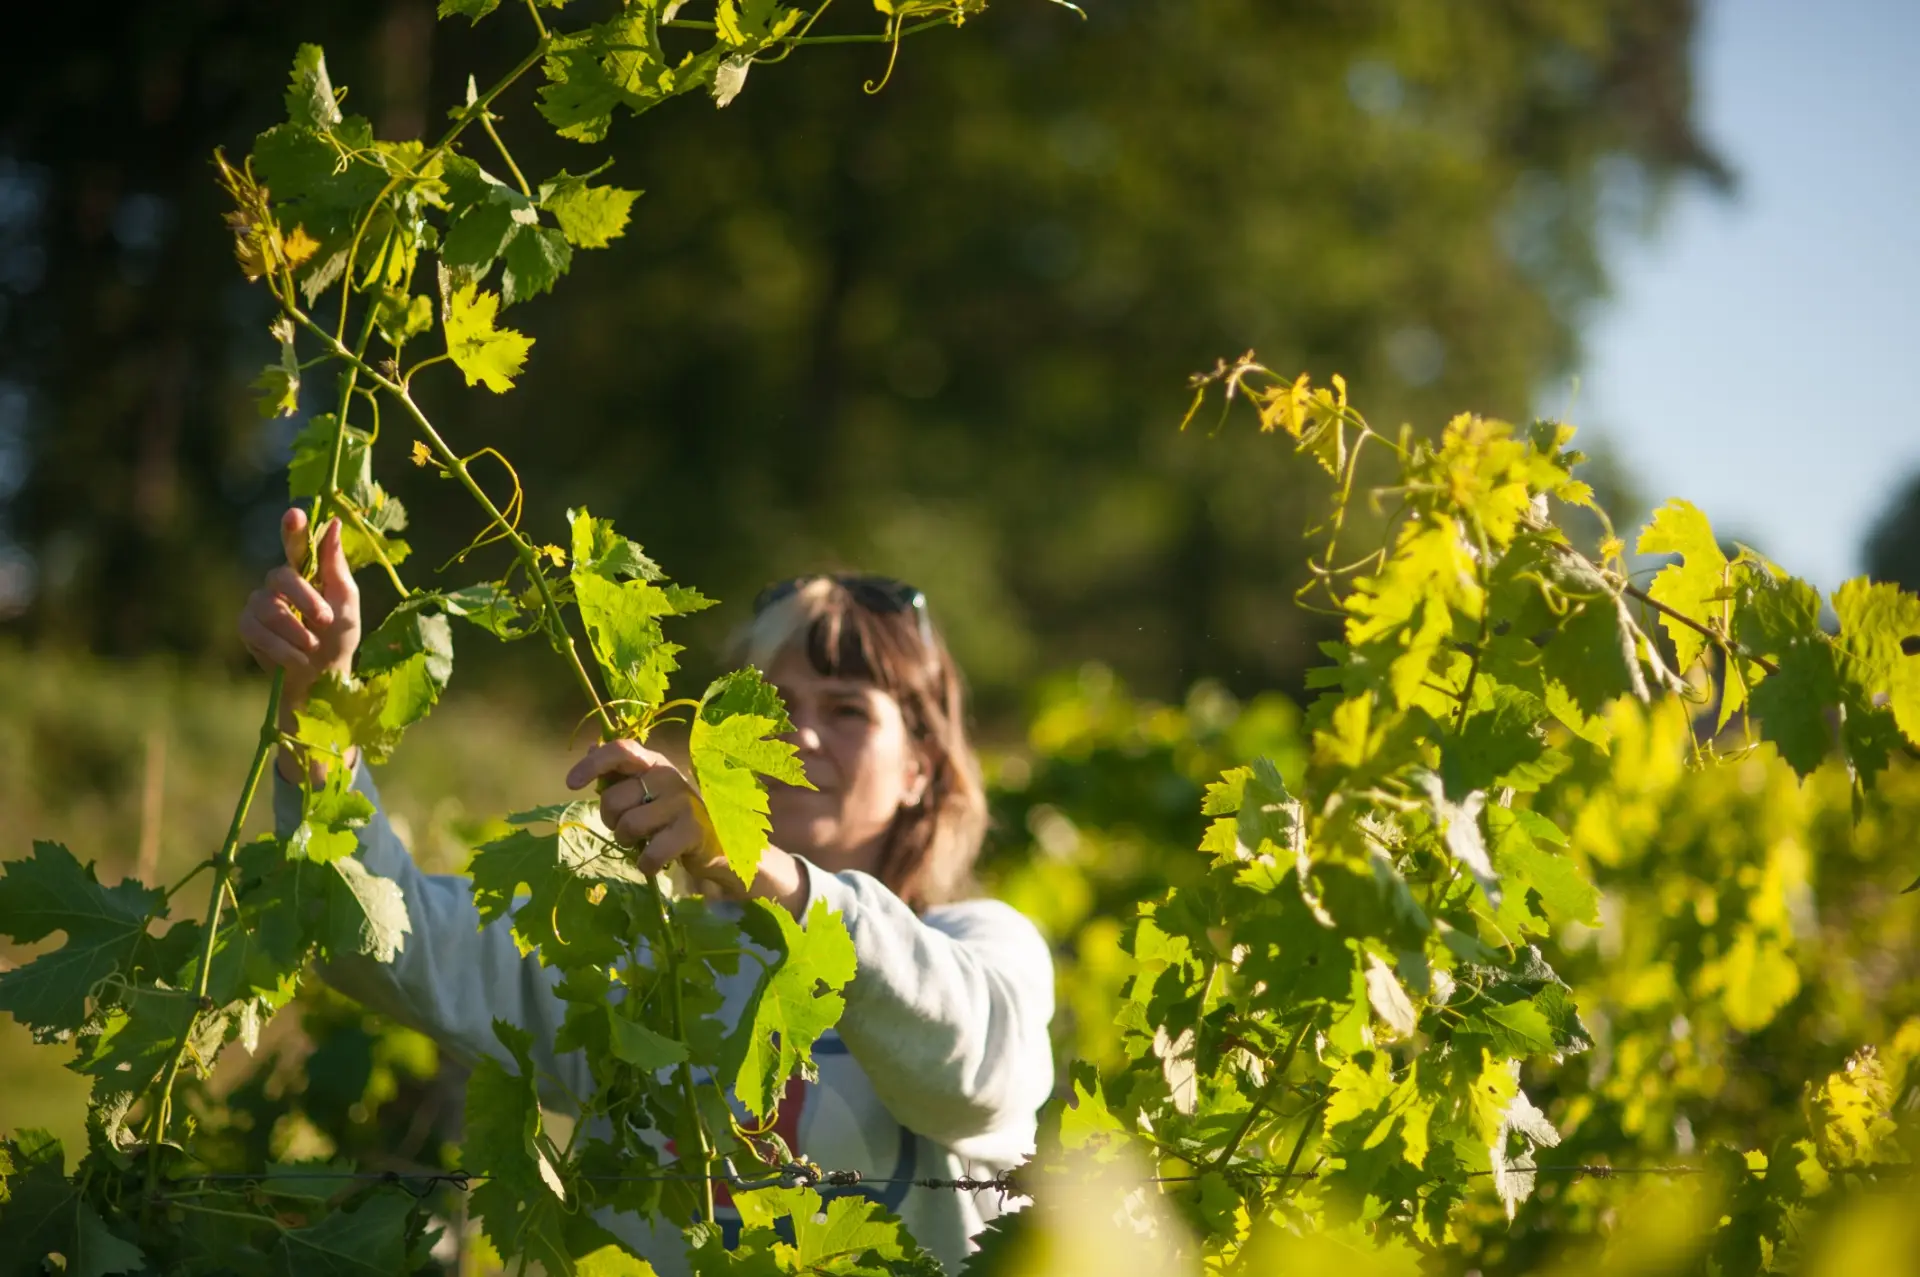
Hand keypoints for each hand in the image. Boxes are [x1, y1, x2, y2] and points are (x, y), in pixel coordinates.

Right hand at [237, 508, 361, 708]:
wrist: (323, 677)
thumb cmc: (339, 636)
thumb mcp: (345, 602)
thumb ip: (336, 566)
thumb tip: (333, 523)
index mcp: (305, 573)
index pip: (295, 544)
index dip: (292, 529)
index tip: (295, 514)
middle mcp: (278, 584)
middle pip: (281, 577)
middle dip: (306, 599)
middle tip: (326, 620)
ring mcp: (259, 604)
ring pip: (268, 607)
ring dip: (296, 631)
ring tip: (312, 647)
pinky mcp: (247, 627)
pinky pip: (255, 630)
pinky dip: (281, 648)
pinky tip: (296, 659)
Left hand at [566, 741, 806, 914]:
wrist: (721, 844)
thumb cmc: (673, 816)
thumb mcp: (647, 791)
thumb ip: (619, 775)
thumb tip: (587, 748)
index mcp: (654, 763)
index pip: (620, 750)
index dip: (592, 764)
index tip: (571, 784)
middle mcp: (668, 777)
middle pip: (613, 799)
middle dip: (611, 821)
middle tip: (627, 829)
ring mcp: (681, 803)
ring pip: (628, 827)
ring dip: (629, 843)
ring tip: (645, 842)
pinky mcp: (691, 831)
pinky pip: (649, 853)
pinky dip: (646, 865)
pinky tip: (655, 862)